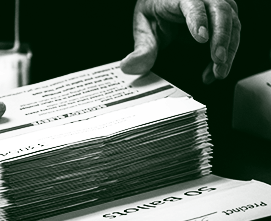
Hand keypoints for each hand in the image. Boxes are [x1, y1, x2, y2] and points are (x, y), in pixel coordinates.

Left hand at [120, 0, 240, 83]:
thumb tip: (128, 66)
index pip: (192, 3)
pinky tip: (215, 68)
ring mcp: (215, 4)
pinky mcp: (224, 15)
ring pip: (232, 21)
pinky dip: (228, 51)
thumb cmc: (155, 10)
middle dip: (222, 38)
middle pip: (220, 10)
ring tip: (217, 72)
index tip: (201, 38)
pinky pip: (233, 31)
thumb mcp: (144, 28)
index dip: (198, 19)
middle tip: (217, 61)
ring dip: (229, 49)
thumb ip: (141, 49)